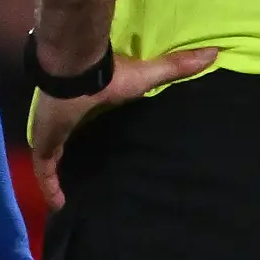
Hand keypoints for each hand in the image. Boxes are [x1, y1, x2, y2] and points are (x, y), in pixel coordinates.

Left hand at [27, 43, 217, 203]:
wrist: (76, 71)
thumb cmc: (111, 75)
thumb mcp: (149, 76)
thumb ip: (177, 67)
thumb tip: (215, 52)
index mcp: (91, 108)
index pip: (90, 125)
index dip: (92, 135)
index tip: (102, 151)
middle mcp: (69, 122)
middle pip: (69, 144)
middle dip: (73, 159)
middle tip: (85, 181)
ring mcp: (53, 134)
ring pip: (53, 160)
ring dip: (58, 177)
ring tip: (69, 199)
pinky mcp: (45, 144)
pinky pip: (44, 171)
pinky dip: (50, 188)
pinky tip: (58, 207)